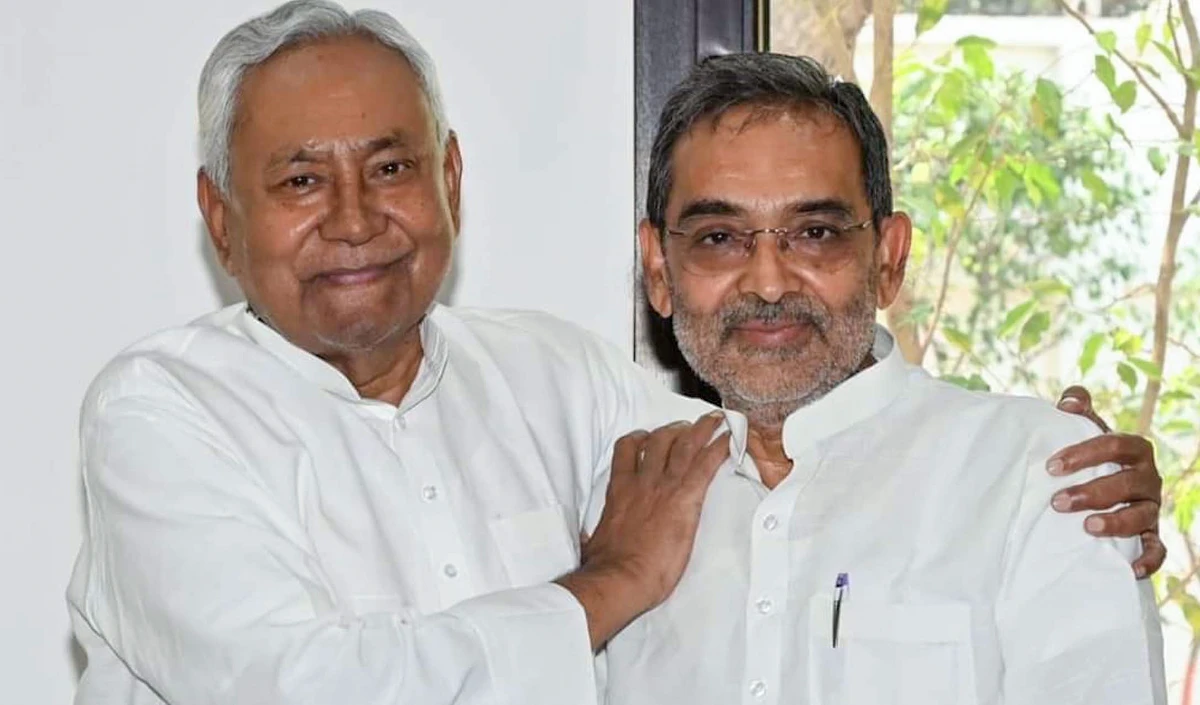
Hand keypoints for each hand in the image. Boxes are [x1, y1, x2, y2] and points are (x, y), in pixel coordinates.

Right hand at [557, 412, 729, 648]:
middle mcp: (642, 482)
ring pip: (683, 445)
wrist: (620, 577)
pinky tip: (730, 440)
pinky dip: (719, 449)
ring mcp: (663, 488)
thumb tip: (585, 541)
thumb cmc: (605, 567)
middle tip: (685, 427)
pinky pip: (705, 465)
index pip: (627, 450)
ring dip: (700, 430)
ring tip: (713, 421)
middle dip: (673, 429)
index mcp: (619, 491)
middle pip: (659, 441)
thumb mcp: (592, 545)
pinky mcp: (685, 499)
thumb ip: (592, 536)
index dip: (639, 438)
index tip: (648, 436)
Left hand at [1050, 386, 1165, 577]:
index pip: (1115, 445)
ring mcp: (1151, 508)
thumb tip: (1070, 401)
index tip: (1051, 467)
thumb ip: (1078, 409)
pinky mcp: (1151, 535)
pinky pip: (1157, 548)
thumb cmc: (1092, 457)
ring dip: (1116, 522)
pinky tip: (1131, 568)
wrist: (1108, 487)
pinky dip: (1149, 559)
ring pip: (1142, 516)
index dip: (1084, 454)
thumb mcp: (1086, 430)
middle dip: (1092, 492)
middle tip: (1057, 502)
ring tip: (1087, 527)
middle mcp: (1148, 478)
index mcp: (1134, 449)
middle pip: (1127, 483)